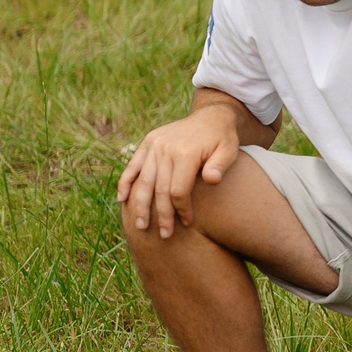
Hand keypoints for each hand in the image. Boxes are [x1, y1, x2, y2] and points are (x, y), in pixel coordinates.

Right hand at [116, 103, 244, 237]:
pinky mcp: (148, 142)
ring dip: (140, 205)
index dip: (181, 209)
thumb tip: (212, 180)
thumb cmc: (223, 139)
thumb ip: (221, 165)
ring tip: (141, 225)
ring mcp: (154, 145)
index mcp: (186, 153)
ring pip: (143, 181)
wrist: (212, 116)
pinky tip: (122, 200)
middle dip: (161, 215)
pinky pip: (133, 166)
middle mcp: (166, 148)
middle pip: (159, 189)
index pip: (178, 190)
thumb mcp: (230, 150)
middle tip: (164, 235)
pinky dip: (126, 182)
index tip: (187, 223)